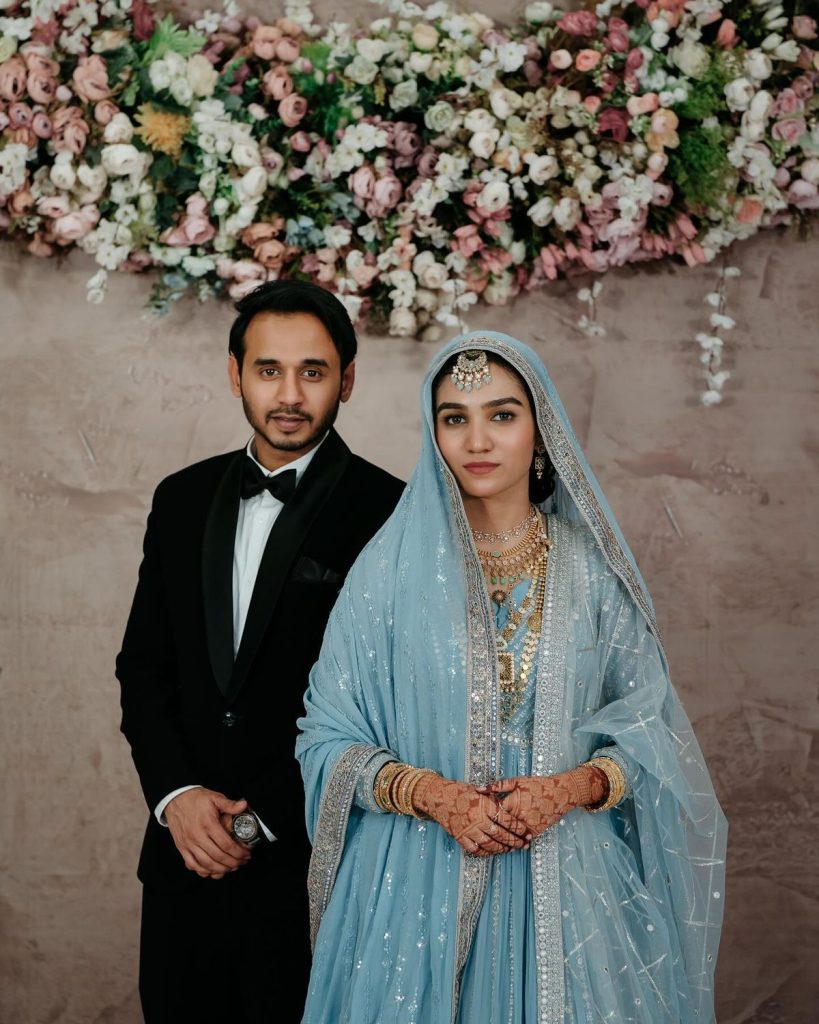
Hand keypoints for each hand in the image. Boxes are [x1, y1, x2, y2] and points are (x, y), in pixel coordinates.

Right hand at [164, 788, 251, 878]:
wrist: (175, 799)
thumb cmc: (195, 799)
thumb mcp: (214, 797)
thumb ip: (230, 804)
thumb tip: (244, 805)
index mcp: (208, 823)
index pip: (226, 844)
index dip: (238, 852)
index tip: (246, 854)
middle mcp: (197, 835)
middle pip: (218, 856)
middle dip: (233, 863)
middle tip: (242, 862)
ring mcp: (188, 843)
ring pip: (206, 863)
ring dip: (220, 869)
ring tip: (231, 868)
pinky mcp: (182, 848)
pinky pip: (192, 864)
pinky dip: (203, 871)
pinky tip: (212, 871)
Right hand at [412, 775, 530, 856]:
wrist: (436, 796)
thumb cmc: (459, 791)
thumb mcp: (479, 792)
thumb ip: (493, 800)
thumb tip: (508, 809)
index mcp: (484, 805)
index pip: (507, 820)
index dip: (519, 828)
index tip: (528, 833)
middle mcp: (478, 819)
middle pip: (501, 834)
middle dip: (516, 841)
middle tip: (525, 845)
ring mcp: (468, 830)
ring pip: (491, 845)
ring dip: (503, 849)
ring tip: (512, 849)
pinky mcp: (459, 837)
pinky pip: (476, 850)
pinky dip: (486, 852)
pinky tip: (493, 852)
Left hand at [481, 766, 604, 839]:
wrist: (560, 794)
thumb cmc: (537, 785)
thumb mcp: (517, 781)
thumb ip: (497, 786)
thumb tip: (478, 789)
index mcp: (512, 803)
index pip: (492, 812)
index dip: (483, 814)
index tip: (476, 815)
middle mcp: (519, 817)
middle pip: (499, 827)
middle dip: (489, 829)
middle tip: (477, 832)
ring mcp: (527, 827)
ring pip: (509, 837)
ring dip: (499, 840)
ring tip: (488, 842)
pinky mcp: (535, 832)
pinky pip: (521, 840)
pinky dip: (513, 842)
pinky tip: (505, 845)